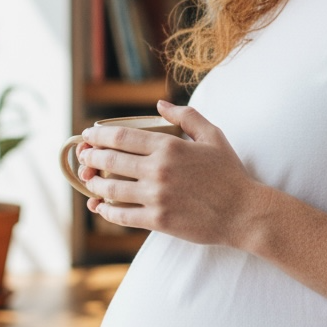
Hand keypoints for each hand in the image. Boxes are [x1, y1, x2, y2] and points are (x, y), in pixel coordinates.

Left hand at [78, 101, 268, 246]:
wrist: (243, 212)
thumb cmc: (229, 173)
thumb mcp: (213, 136)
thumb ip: (186, 116)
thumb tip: (160, 106)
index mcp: (169, 147)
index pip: (121, 137)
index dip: (98, 135)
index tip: (88, 135)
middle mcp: (159, 170)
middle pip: (110, 160)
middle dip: (90, 156)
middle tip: (83, 156)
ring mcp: (157, 197)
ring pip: (111, 188)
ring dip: (94, 183)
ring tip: (89, 180)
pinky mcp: (158, 220)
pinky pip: (122, 215)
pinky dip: (106, 210)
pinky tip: (100, 206)